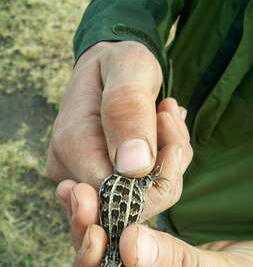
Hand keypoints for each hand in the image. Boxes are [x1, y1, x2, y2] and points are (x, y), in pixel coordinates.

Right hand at [47, 40, 163, 187]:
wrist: (107, 68)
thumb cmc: (118, 63)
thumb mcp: (129, 67)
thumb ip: (128, 111)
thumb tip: (133, 167)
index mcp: (72, 145)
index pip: (118, 196)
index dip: (158, 176)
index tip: (168, 122)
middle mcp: (69, 170)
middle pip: (131, 203)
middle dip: (165, 166)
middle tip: (169, 117)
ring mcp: (81, 178)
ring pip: (140, 199)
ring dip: (166, 162)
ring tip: (165, 118)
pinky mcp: (97, 179)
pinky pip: (140, 190)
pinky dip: (161, 165)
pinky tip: (160, 132)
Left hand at [59, 187, 252, 266]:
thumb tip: (130, 243)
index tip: (94, 237)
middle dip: (86, 242)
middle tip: (82, 199)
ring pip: (104, 260)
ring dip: (91, 224)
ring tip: (81, 191)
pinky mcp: (146, 265)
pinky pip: (121, 242)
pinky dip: (108, 218)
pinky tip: (98, 194)